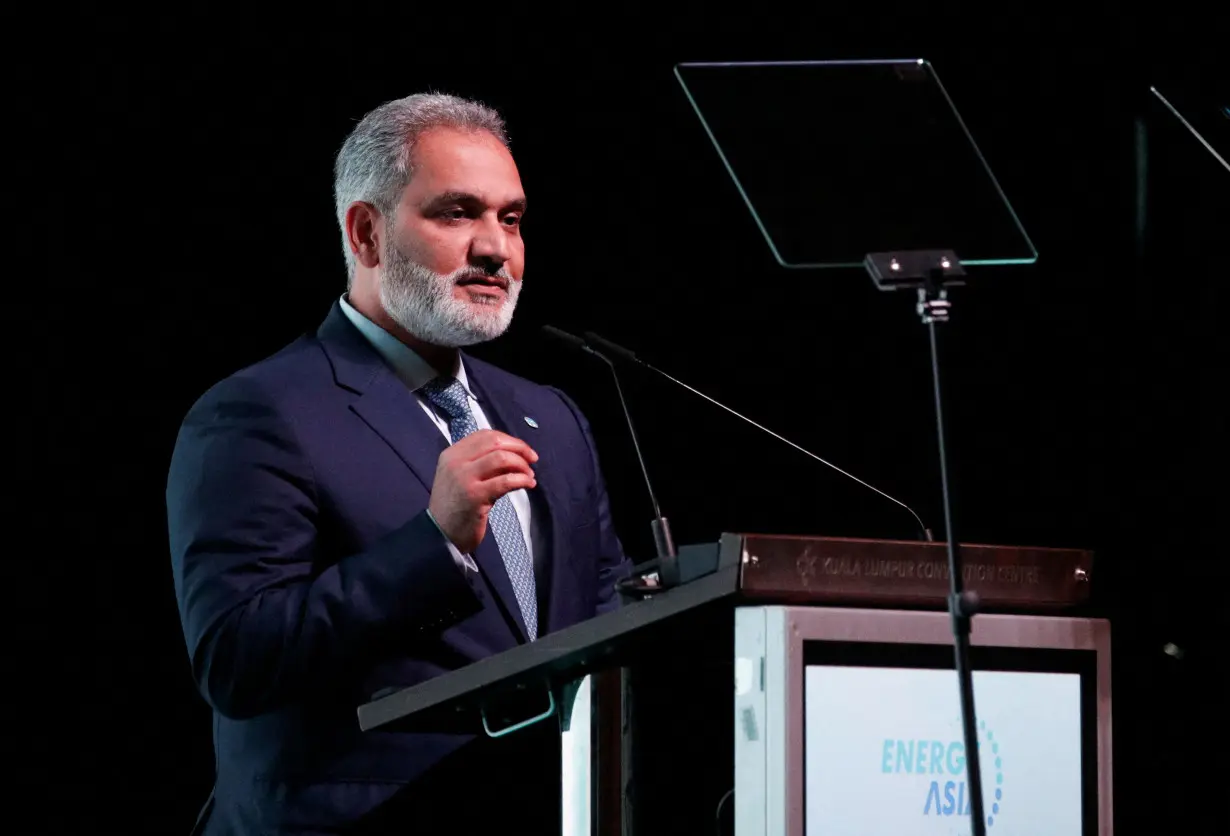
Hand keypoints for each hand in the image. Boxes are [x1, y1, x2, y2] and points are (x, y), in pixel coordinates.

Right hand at [428, 430, 537, 553]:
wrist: (440, 533)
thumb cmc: (456, 505)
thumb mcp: (461, 477)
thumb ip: (481, 463)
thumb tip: (514, 455)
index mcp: (452, 454)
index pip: (485, 435)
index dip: (509, 440)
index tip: (523, 449)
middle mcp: (455, 462)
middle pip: (495, 442)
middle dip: (519, 448)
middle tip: (533, 459)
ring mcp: (464, 478)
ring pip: (501, 458)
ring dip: (522, 465)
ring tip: (529, 475)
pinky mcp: (474, 496)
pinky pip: (505, 481)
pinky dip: (522, 480)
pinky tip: (528, 484)